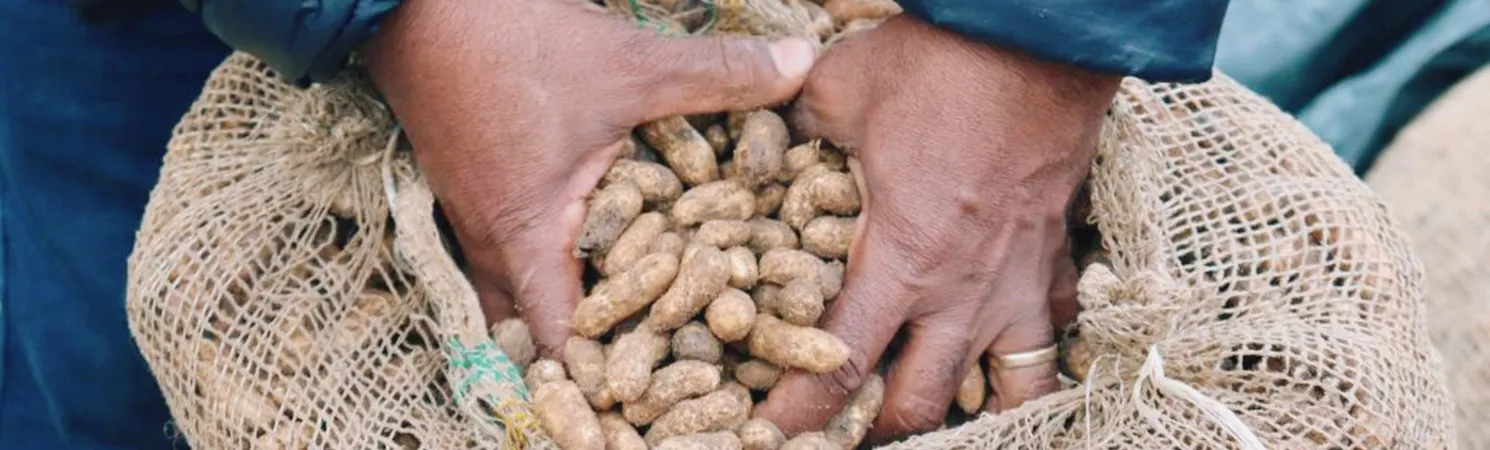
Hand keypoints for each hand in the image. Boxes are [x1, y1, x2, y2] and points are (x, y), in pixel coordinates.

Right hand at [361, 0, 815, 356]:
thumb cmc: (514, 42)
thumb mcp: (630, 64)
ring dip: (567, 313)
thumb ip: (719, 76)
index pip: (561, 342)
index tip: (653, 397)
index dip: (606, 378)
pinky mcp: (474, 190)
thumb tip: (804, 66)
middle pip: (537, 333)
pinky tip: (592, 254)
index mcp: (527, 236)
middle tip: (655, 371)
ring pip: (519, 294)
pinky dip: (550, 267)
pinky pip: (510, 255)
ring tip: (631, 328)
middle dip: (594, 356)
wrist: (417, 1)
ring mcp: (474, 218)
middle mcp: (493, 243)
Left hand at [753, 16, 1117, 441]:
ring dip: (963, 411)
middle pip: (919, 405)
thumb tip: (763, 134)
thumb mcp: (839, 90)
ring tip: (930, 412)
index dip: (800, 414)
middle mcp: (962, 293)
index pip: (841, 367)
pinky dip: (1026, 356)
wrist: (1040, 39)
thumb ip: (794, 127)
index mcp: (901, 262)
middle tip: (845, 427)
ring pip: (1005, 393)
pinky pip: (1050, 335)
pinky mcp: (1056, 263)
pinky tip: (1003, 351)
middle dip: (876, 429)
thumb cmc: (938, 65)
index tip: (773, 435)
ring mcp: (1019, 284)